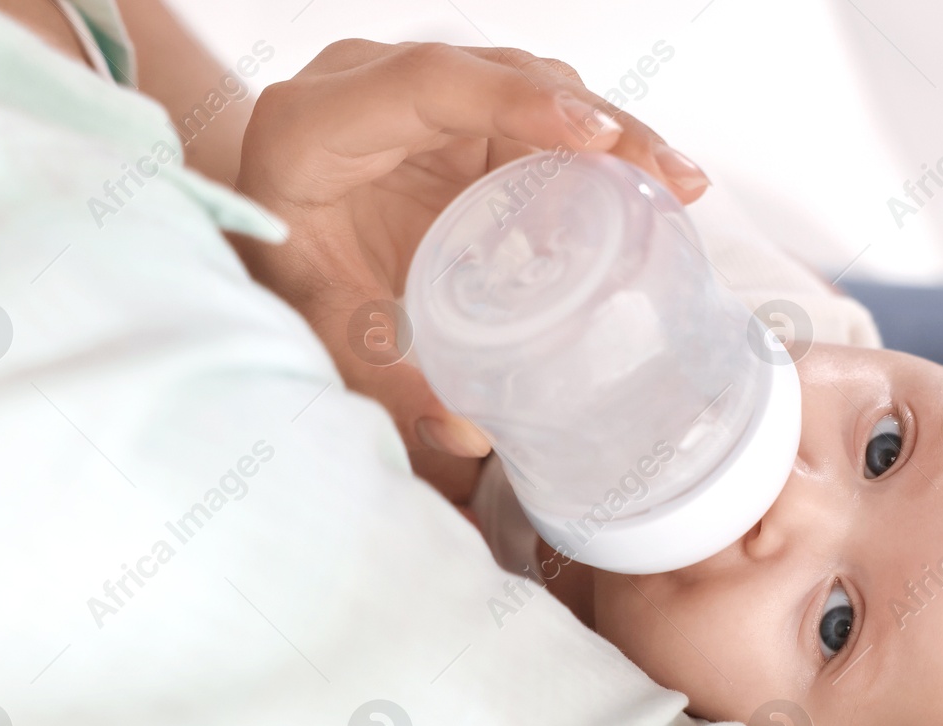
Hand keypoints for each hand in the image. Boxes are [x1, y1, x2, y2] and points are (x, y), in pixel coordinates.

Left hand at [234, 40, 709, 460]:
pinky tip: (649, 188)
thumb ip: (381, 374)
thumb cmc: (282, 273)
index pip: (431, 83)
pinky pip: (541, 116)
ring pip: (534, 86)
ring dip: (613, 133)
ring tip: (677, 188)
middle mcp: (372, 85)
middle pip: (501, 74)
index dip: (519, 100)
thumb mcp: (318, 324)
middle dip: (597, 122)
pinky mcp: (464, 117)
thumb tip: (466, 433)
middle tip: (667, 179)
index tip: (596, 138)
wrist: (265, 241)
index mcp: (318, 124)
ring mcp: (424, 96)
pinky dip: (598, 150)